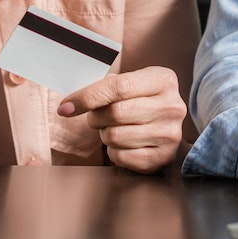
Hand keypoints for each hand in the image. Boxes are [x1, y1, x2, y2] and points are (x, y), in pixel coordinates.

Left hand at [59, 66, 187, 174]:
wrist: (167, 128)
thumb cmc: (141, 100)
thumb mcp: (133, 83)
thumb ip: (106, 86)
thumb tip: (70, 104)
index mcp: (164, 80)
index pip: (119, 87)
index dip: (87, 97)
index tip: (65, 107)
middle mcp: (172, 106)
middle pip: (115, 113)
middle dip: (96, 117)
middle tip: (97, 117)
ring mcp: (170, 134)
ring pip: (115, 136)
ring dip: (105, 134)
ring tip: (114, 128)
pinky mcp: (162, 158)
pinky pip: (121, 156)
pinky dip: (114, 151)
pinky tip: (124, 143)